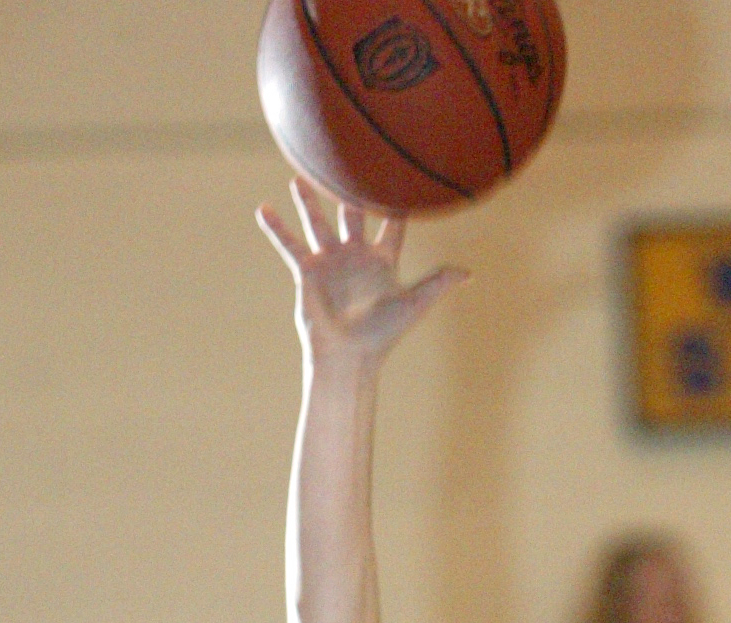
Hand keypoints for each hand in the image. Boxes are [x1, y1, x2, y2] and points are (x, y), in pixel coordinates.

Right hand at [258, 177, 466, 367]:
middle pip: (353, 213)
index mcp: (382, 261)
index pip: (392, 223)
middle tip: (348, 158)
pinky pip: (290, 245)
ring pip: (318, 222)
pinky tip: (263, 209)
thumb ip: (437, 284)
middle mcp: (355, 256)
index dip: (397, 202)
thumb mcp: (414, 305)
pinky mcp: (308, 271)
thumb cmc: (383, 335)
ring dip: (309, 201)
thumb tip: (468, 273)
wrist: (349, 356)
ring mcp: (330, 262)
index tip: (401, 172)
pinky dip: (276, 228)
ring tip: (299, 175)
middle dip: (350, 189)